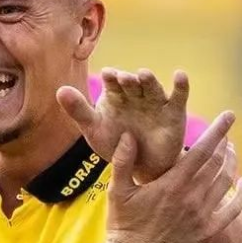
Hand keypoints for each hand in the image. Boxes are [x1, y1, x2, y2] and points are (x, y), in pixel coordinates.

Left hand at [57, 68, 188, 182]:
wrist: (139, 168)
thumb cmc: (114, 144)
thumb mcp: (93, 130)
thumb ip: (78, 110)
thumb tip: (60, 89)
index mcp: (115, 96)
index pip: (112, 83)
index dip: (111, 79)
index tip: (107, 75)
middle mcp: (135, 95)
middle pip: (132, 84)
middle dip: (128, 80)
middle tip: (123, 78)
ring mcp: (155, 103)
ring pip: (152, 88)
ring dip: (149, 80)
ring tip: (144, 74)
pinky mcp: (174, 113)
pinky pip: (178, 97)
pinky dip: (181, 86)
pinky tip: (180, 75)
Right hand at [104, 111, 241, 242]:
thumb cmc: (123, 226)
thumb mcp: (118, 191)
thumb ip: (124, 162)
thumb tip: (129, 135)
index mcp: (172, 183)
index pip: (202, 150)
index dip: (217, 131)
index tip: (228, 115)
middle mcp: (192, 197)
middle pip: (217, 162)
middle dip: (225, 142)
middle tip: (227, 130)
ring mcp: (203, 215)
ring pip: (227, 182)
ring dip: (232, 163)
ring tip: (231, 151)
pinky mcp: (209, 232)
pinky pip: (233, 210)